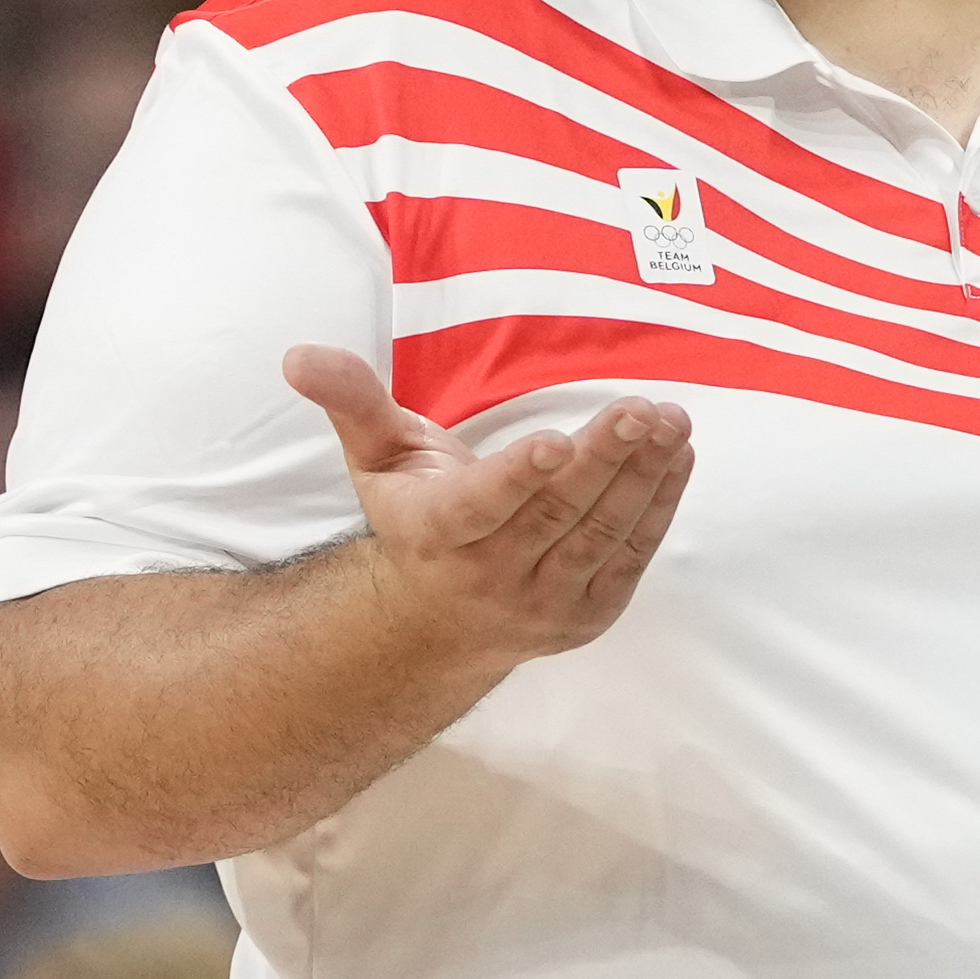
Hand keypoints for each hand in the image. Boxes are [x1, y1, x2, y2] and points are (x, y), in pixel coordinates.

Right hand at [284, 347, 695, 670]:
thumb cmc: (414, 519)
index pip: (482, 506)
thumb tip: (300, 355)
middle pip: (557, 514)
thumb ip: (351, 403)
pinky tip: (679, 455)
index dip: (519, 477)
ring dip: (643, 477)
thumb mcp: (376, 460)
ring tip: (672, 421)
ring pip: (601, 535)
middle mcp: (493, 576)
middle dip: (603, 459)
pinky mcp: (589, 613)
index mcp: (439, 533)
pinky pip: (631, 556)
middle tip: (641, 409)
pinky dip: (659, 506)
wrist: (439, 622)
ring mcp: (546, 602)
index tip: (553, 441)